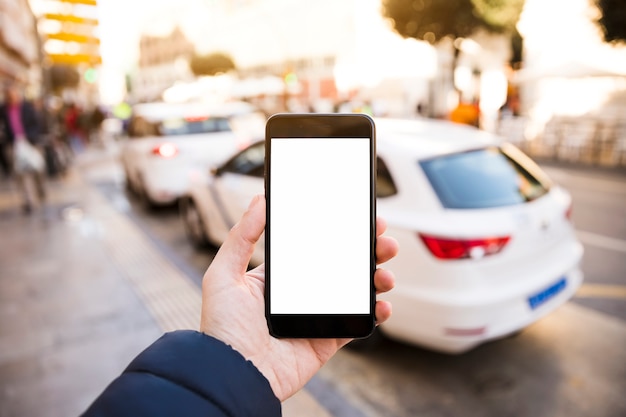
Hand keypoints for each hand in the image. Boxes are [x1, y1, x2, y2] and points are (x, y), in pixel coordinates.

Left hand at [200, 195, 397, 400]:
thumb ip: (241, 236)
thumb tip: (259, 200)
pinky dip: (375, 312)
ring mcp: (316, 317)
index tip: (357, 217)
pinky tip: (382, 303)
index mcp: (279, 277)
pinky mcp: (327, 340)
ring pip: (355, 292)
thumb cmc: (222, 327)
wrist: (234, 373)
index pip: (315, 248)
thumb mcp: (224, 273)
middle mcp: (301, 295)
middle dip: (366, 250)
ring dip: (376, 278)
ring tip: (385, 272)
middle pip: (342, 266)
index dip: (338, 232)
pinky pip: (357, 324)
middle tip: (382, 239)